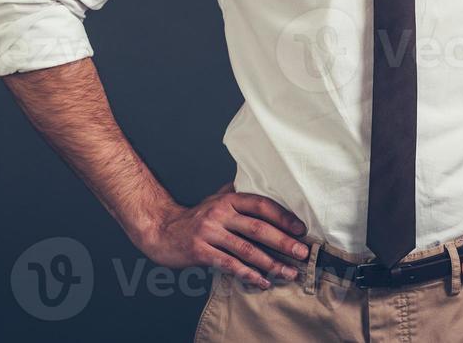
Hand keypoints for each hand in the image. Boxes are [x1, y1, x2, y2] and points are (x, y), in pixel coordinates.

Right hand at [136, 181, 311, 289]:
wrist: (160, 230)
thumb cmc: (195, 217)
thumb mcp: (215, 198)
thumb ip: (237, 192)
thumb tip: (263, 181)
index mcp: (228, 199)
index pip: (261, 205)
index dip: (283, 216)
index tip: (300, 229)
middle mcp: (220, 213)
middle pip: (258, 228)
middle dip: (283, 242)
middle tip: (303, 253)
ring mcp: (209, 232)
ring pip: (246, 249)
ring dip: (271, 263)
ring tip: (288, 273)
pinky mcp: (200, 251)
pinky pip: (229, 265)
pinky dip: (248, 275)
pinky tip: (262, 282)